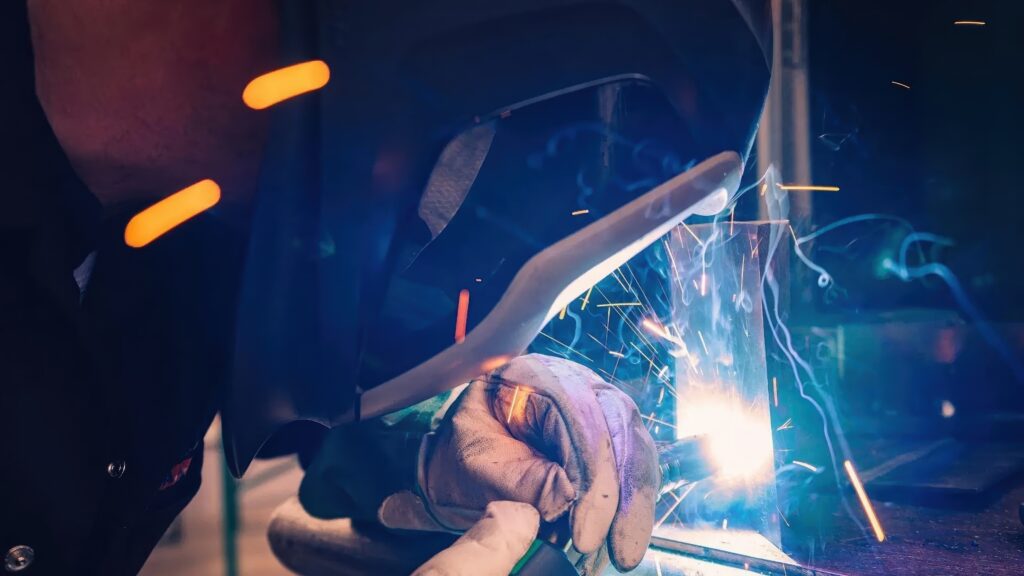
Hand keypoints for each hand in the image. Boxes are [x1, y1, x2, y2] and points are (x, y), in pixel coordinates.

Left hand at [378, 354, 659, 572]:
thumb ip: (519, 479)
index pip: (577, 413)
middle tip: (617, 548)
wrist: (458, 462)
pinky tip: (625, 537)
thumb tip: (567, 497)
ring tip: (625, 550)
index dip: (590, 472)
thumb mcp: (477, 465)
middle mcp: (575, 383)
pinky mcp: (608, 437)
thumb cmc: (462, 455)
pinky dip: (632, 504)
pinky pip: (632, 467)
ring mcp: (596, 407)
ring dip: (634, 503)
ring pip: (633, 448)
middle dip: (622, 493)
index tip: (586, 529)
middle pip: (617, 427)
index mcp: (533, 374)